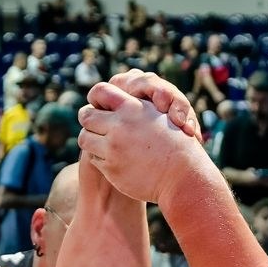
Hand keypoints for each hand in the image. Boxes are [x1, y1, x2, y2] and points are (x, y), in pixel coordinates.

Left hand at [80, 82, 212, 204]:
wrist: (182, 176)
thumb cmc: (175, 143)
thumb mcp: (158, 116)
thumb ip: (135, 107)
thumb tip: (111, 101)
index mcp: (132, 107)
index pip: (100, 90)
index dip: (96, 97)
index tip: (99, 105)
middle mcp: (120, 126)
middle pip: (85, 115)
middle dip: (89, 119)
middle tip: (95, 125)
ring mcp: (113, 148)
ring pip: (85, 138)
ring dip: (92, 140)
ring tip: (102, 143)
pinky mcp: (111, 168)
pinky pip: (93, 159)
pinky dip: (101, 159)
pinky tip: (115, 160)